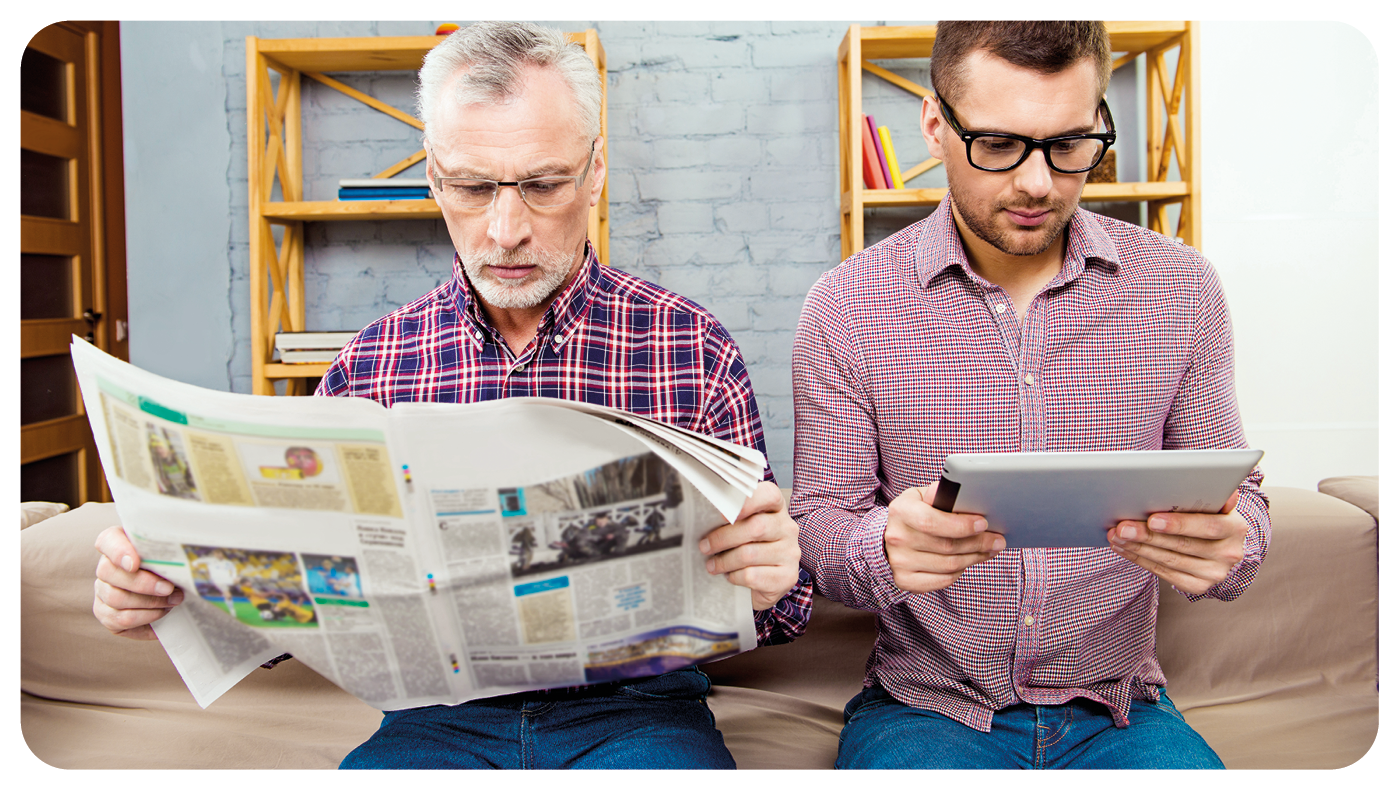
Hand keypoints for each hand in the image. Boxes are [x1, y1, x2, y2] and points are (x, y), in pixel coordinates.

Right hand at [93, 525, 183, 639]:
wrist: (174, 591)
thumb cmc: (172, 566)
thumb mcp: (172, 553)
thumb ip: (169, 549)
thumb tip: (185, 555)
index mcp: (118, 544)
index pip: (107, 540)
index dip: (118, 551)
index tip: (135, 563)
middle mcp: (105, 568)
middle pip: (109, 573)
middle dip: (143, 583)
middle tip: (169, 588)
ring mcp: (102, 592)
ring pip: (116, 598)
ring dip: (149, 602)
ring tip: (173, 600)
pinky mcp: (106, 615)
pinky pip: (120, 619)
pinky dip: (146, 616)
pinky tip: (162, 612)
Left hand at [699, 482, 800, 610]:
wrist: (765, 582)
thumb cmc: (747, 547)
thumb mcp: (740, 527)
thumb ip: (728, 516)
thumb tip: (701, 513)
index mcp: (776, 508)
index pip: (769, 495)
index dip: (747, 502)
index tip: (722, 513)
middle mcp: (788, 528)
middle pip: (756, 527)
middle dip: (723, 538)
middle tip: (704, 546)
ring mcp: (790, 553)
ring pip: (750, 554)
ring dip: (724, 561)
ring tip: (711, 565)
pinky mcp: (788, 576)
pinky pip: (753, 575)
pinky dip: (734, 577)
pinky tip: (729, 576)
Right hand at [884, 485, 1004, 593]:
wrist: (886, 539)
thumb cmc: (912, 515)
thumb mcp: (920, 497)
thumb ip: (939, 494)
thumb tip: (958, 492)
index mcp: (901, 511)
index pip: (932, 522)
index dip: (962, 525)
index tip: (984, 524)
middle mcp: (897, 538)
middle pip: (947, 546)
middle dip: (979, 543)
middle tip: (997, 540)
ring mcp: (900, 562)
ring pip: (949, 565)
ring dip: (975, 558)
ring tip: (989, 550)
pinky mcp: (905, 580)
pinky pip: (943, 580)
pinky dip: (961, 571)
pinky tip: (968, 561)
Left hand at [1107, 491, 1247, 595]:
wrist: (1222, 546)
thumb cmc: (1211, 515)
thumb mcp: (1217, 503)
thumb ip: (1212, 492)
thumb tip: (1205, 477)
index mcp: (1236, 529)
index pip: (1208, 526)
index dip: (1179, 524)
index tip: (1152, 519)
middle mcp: (1229, 554)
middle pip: (1182, 545)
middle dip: (1147, 535)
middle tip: (1122, 526)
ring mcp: (1214, 573)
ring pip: (1169, 560)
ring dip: (1138, 547)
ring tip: (1117, 535)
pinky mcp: (1198, 586)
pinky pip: (1164, 573)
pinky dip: (1140, 559)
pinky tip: (1124, 548)